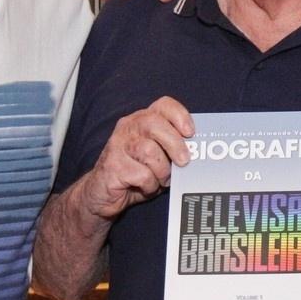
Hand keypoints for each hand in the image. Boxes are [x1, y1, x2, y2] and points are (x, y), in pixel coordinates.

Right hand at [76, 97, 193, 219]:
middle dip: (175, 144)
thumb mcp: (158, 157)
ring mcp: (118, 145)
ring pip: (150, 151)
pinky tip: (145, 187)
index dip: (180, 115)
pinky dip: (150, 185)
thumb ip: (173, 149)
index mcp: (142, 120)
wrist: (103, 194)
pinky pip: (142, 174)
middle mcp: (129, 127)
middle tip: (184, 162)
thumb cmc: (136, 173)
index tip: (191, 133)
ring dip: (161, 171)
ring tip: (159, 180)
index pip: (163, 105)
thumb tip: (197, 152)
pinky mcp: (113, 165)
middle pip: (155, 124)